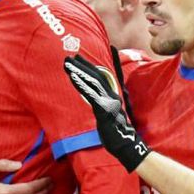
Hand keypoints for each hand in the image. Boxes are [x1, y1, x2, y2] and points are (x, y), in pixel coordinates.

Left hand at [63, 54, 149, 171]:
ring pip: (92, 81)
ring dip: (78, 70)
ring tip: (67, 63)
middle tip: (71, 55)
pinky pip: (90, 94)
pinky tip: (72, 77)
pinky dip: (81, 84)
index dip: (109, 61)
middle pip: (98, 74)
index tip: (110, 47)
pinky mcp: (103, 109)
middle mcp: (113, 95)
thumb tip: (107, 99)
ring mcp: (109, 101)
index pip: (110, 75)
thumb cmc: (118, 133)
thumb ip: (110, 104)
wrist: (126, 146)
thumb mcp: (114, 115)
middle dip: (83, 64)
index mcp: (116, 95)